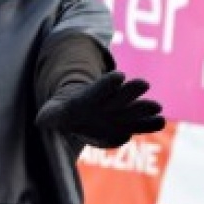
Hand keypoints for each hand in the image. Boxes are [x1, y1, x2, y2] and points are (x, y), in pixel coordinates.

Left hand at [35, 72, 164, 148]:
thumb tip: (41, 120)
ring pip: (131, 109)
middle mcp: (104, 103)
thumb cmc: (61, 115)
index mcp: (85, 100)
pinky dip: (147, 124)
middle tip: (143, 84)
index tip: (118, 76)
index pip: (96, 90)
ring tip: (157, 108)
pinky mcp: (123, 127)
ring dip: (142, 107)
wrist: (75, 117)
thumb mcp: (50, 116)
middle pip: (117, 96)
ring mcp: (116, 114)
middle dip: (128, 92)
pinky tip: (161, 121)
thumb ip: (48, 118)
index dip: (106, 84)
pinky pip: (137, 126)